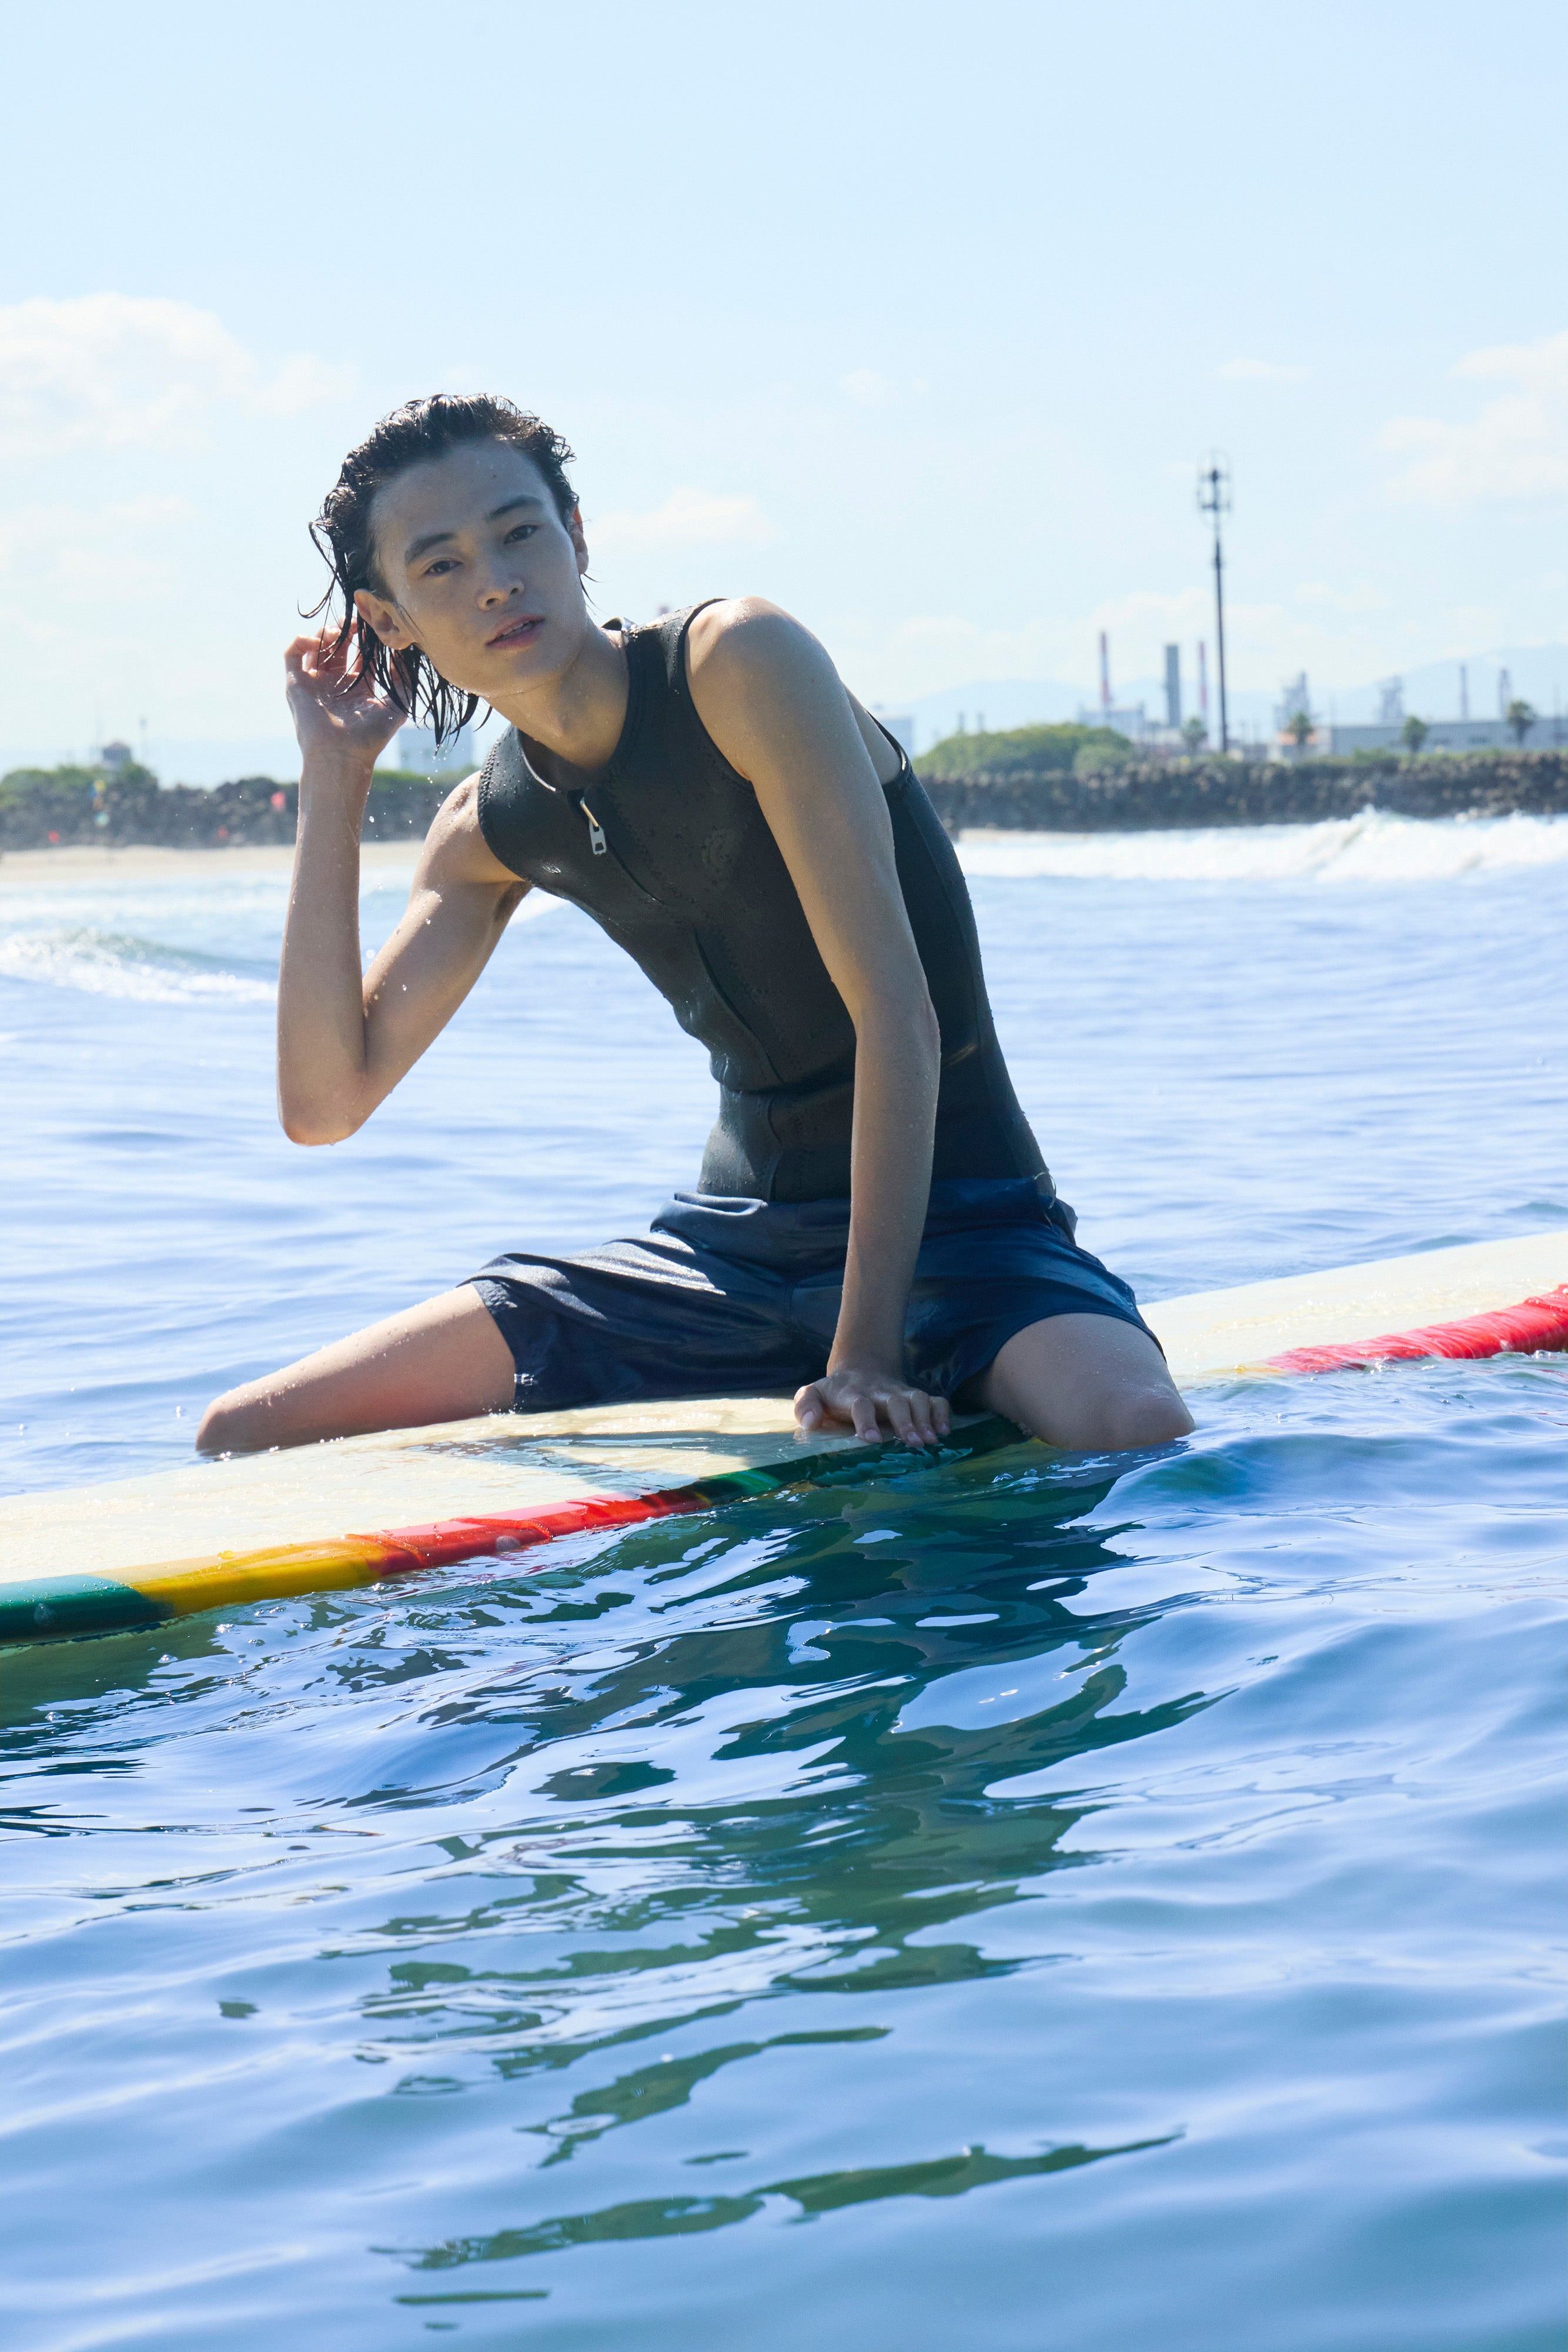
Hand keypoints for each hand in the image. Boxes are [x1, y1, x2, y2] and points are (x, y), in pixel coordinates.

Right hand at [284, 629, 406, 771]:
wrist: (341, 755)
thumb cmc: (370, 737)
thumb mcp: (397, 705)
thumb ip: (404, 678)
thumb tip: (404, 651)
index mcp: (358, 689)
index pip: (361, 656)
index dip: (367, 639)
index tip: (374, 625)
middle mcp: (335, 685)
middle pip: (339, 647)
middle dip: (346, 630)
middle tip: (356, 621)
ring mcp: (314, 683)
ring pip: (315, 647)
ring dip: (325, 634)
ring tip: (338, 632)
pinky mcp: (296, 684)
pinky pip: (292, 654)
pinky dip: (301, 641)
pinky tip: (318, 640)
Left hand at [794, 1365, 951, 1448]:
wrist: (859, 1370)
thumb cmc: (833, 1394)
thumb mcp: (812, 1394)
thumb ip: (806, 1406)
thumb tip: (810, 1422)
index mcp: (852, 1394)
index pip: (860, 1404)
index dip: (866, 1420)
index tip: (871, 1440)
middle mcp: (879, 1392)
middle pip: (896, 1400)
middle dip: (906, 1421)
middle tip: (914, 1443)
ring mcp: (899, 1393)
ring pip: (918, 1398)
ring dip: (926, 1419)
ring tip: (931, 1441)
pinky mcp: (914, 1397)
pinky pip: (935, 1400)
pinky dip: (942, 1413)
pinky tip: (945, 1432)